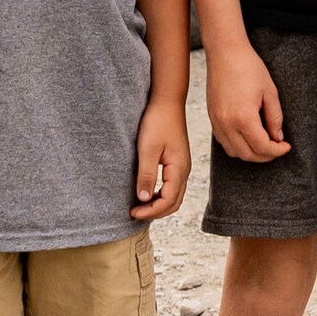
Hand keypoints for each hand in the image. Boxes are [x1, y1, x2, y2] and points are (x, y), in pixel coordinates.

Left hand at [132, 99, 191, 220]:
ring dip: (158, 205)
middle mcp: (184, 170)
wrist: (167, 102)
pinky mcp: (177, 162)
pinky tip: (146, 192)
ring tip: (139, 206)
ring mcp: (182, 166)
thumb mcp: (148, 149)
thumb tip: (143, 199)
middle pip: (174, 203)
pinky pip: (172, 186)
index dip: (151, 211)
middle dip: (155, 212)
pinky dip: (160, 195)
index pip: (168, 201)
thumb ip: (146, 175)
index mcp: (179, 168)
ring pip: (174, 196)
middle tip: (134, 213)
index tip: (133, 213)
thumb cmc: (157, 122)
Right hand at [208, 43, 290, 163]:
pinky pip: (224, 142)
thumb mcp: (270, 92)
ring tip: (264, 143)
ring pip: (234, 152)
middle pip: (248, 155)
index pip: (262, 147)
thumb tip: (278, 138)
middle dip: (265, 156)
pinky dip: (237, 146)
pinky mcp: (212, 119)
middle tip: (277, 147)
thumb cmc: (248, 67)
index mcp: (243, 117)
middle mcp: (227, 124)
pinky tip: (249, 136)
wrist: (225, 53)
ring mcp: (216, 122)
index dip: (277, 151)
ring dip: (250, 153)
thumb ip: (275, 118)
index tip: (286, 147)